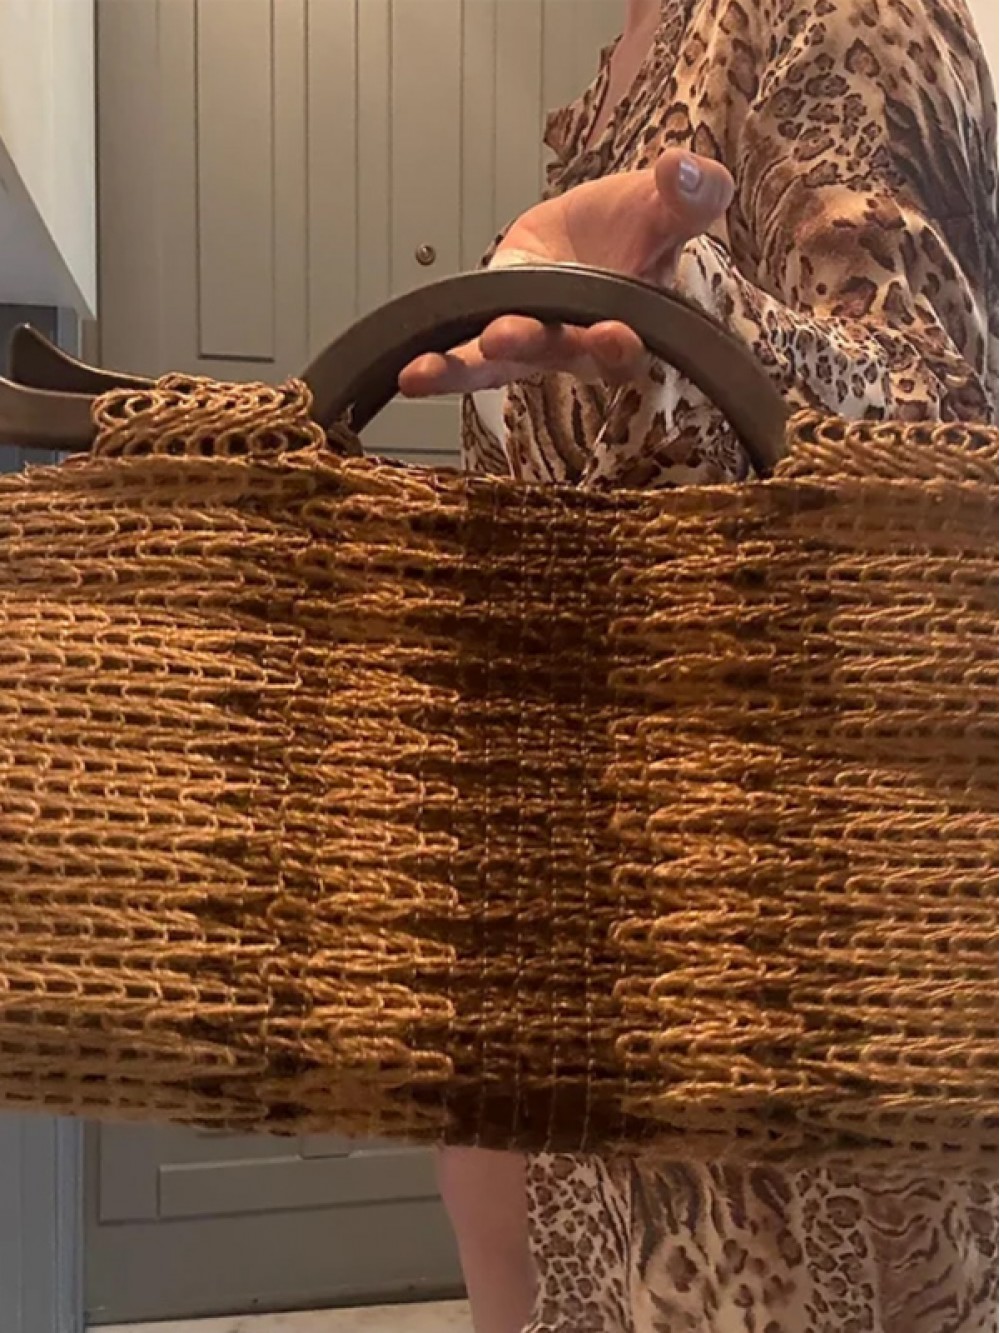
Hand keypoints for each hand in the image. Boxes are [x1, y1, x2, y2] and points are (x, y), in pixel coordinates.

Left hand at [398, 148, 733, 396]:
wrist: (599, 231)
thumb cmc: (640, 229)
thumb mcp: (670, 205)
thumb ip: (691, 196)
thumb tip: (684, 168)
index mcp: (626, 325)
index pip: (624, 347)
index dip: (618, 345)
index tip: (614, 333)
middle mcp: (574, 345)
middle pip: (551, 354)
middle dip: (528, 345)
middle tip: (504, 336)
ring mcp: (528, 339)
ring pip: (496, 364)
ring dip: (463, 367)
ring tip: (427, 370)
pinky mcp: (488, 323)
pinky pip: (462, 350)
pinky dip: (437, 362)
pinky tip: (408, 372)